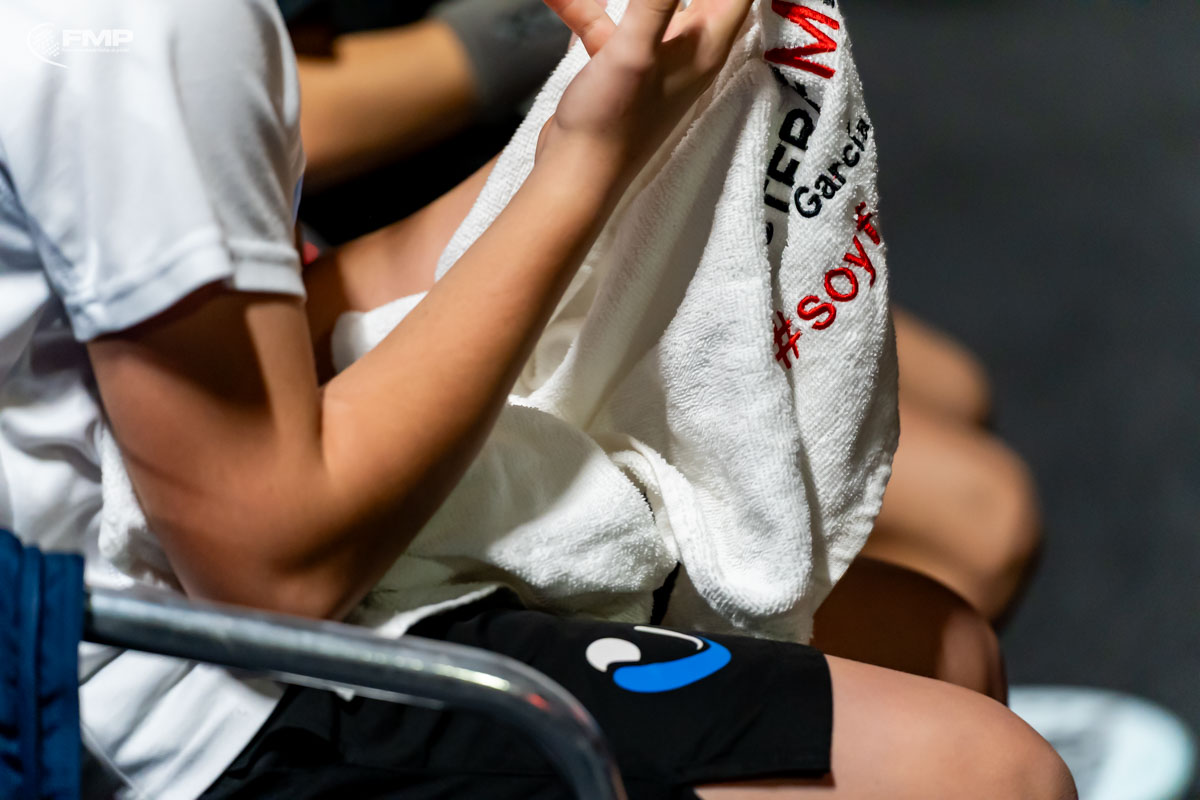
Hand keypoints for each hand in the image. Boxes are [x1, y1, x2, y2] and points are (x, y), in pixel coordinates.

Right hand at [539, 0, 752, 186]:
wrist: (574, 174)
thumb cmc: (613, 123)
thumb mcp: (635, 50)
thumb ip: (656, 1)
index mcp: (705, 48)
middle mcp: (685, 51)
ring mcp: (651, 58)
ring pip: (644, 3)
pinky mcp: (618, 66)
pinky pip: (604, 22)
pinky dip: (582, 6)